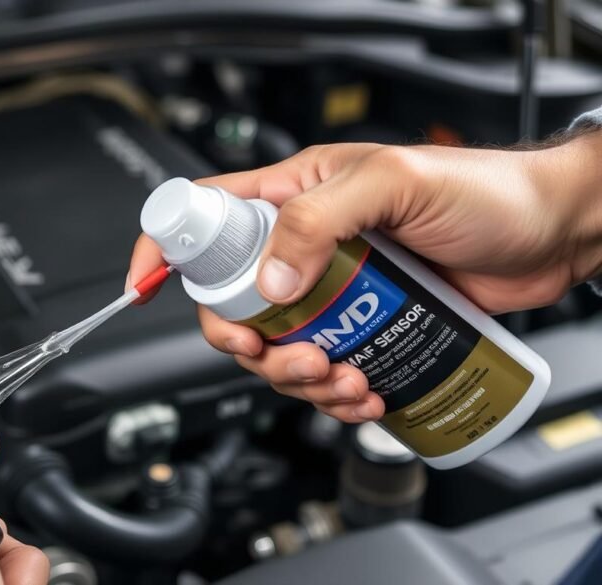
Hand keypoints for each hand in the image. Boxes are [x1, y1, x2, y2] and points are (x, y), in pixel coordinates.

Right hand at [130, 136, 601, 421]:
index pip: (206, 215)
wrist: (553, 236)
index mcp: (295, 194)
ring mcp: (333, 292)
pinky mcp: (364, 330)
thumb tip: (268, 279)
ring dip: (298, 378)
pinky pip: (325, 374)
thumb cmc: (483, 191)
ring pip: (277, 349)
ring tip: (343, 378)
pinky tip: (365, 393)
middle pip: (233, 304)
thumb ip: (319, 220)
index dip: (165, 247)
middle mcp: (304, 246)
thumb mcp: (391, 183)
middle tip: (287, 354)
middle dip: (248, 343)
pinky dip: (336, 397)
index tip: (142, 284)